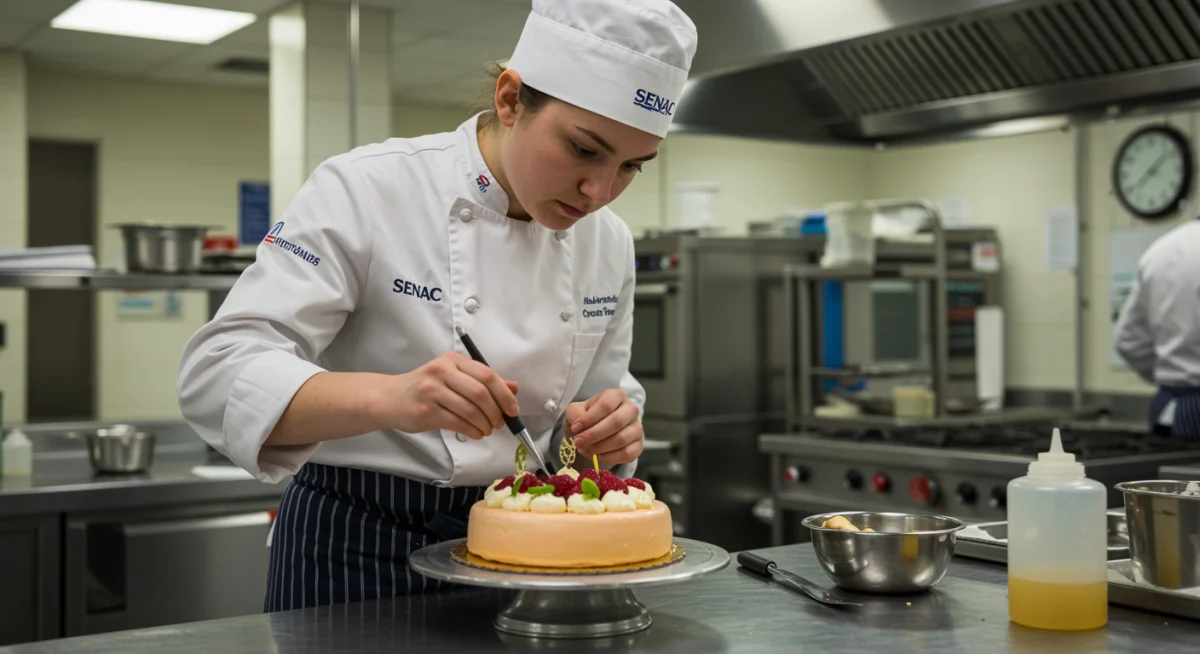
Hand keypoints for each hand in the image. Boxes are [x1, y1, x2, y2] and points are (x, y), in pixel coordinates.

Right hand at [386, 352, 519, 438]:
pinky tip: (475, 433)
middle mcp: (442, 371)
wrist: (389, 398)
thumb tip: (513, 388)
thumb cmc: (425, 388)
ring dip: (484, 424)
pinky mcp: (426, 411)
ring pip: (470, 410)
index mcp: (453, 360)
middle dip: (496, 412)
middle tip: (500, 423)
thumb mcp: (453, 377)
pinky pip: (457, 423)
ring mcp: (432, 391)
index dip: (504, 394)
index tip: (513, 409)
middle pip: (481, 393)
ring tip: (487, 430)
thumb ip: (483, 381)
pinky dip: (472, 431)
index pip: (487, 375)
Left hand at [564, 389, 641, 464]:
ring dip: (600, 447)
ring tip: (585, 449)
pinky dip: (609, 458)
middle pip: (616, 422)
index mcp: (616, 396)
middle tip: (578, 442)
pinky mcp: (639, 445)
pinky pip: (628, 454)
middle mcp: (631, 409)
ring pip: (622, 439)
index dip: (589, 418)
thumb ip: (575, 414)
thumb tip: (579, 425)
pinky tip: (597, 456)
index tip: (575, 428)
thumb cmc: (587, 418)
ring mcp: (637, 428)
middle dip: (594, 434)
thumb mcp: (576, 410)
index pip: (606, 404)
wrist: (596, 431)